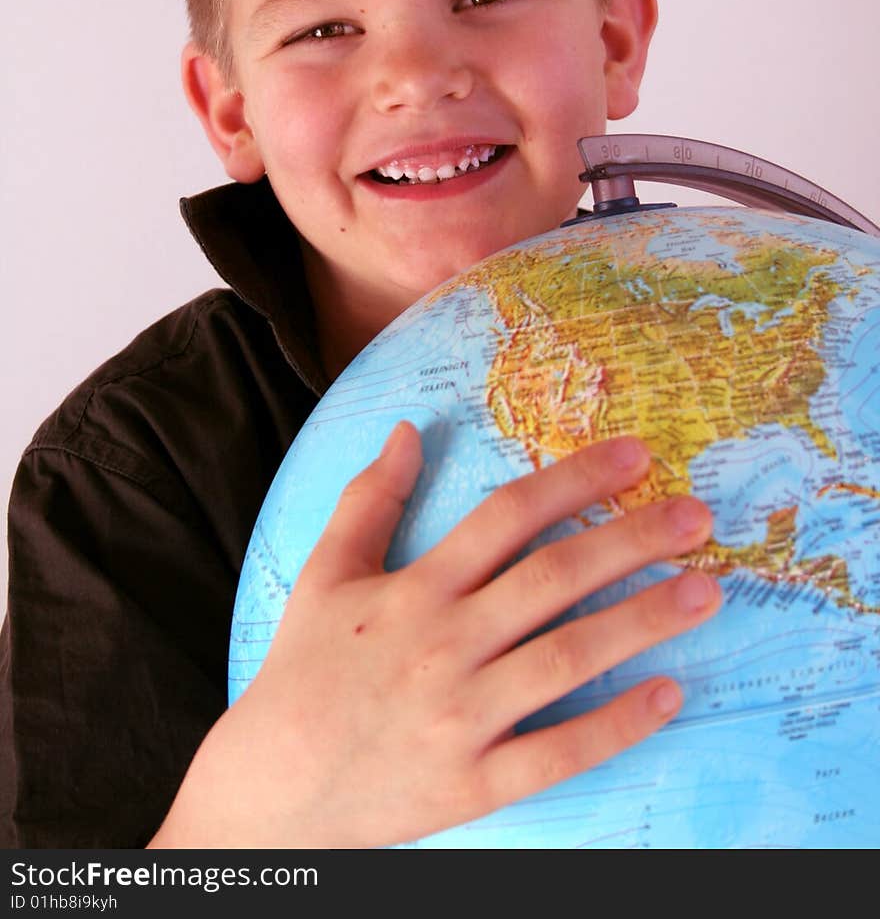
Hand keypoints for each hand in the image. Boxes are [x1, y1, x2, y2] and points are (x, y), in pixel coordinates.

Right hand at [149, 424, 719, 847]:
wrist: (273, 788)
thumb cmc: (303, 671)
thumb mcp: (324, 574)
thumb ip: (367, 500)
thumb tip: (407, 430)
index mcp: (413, 589)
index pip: (507, 516)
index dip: (574, 479)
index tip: (634, 455)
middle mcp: (444, 644)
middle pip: (553, 578)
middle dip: (631, 540)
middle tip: (695, 516)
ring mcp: (462, 716)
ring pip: (568, 659)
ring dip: (642, 621)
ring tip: (704, 590)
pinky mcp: (475, 782)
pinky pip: (558, 751)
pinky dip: (616, 725)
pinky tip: (670, 694)